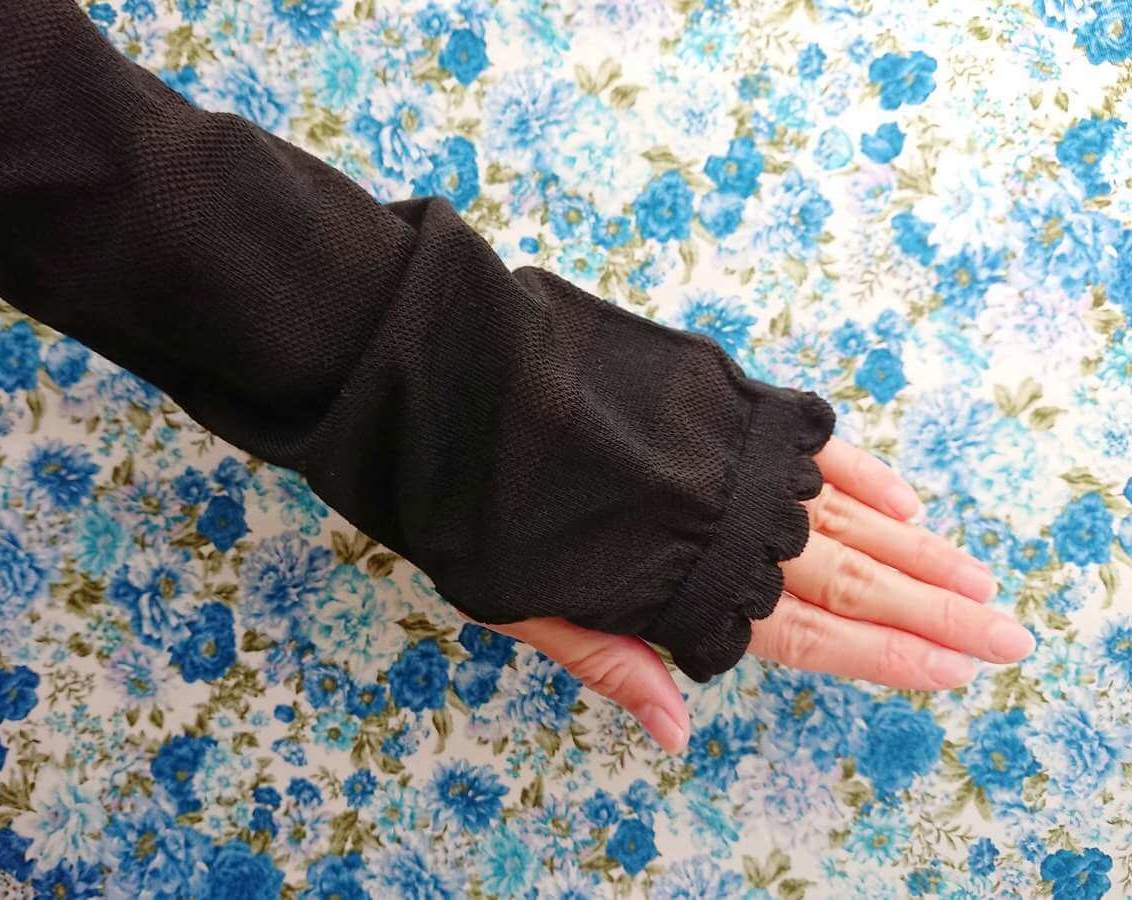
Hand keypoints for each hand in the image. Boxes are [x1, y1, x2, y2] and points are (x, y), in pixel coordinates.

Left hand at [457, 437, 1035, 754]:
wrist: (457, 388)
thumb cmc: (475, 511)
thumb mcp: (527, 607)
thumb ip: (614, 661)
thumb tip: (678, 732)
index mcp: (685, 587)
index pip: (810, 633)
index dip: (886, 656)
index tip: (955, 671)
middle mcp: (726, 527)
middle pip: (852, 578)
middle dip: (934, 612)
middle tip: (1007, 633)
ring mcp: (731, 461)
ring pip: (845, 515)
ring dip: (918, 551)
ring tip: (977, 580)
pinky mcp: (723, 403)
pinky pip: (810, 444)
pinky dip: (861, 474)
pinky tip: (906, 501)